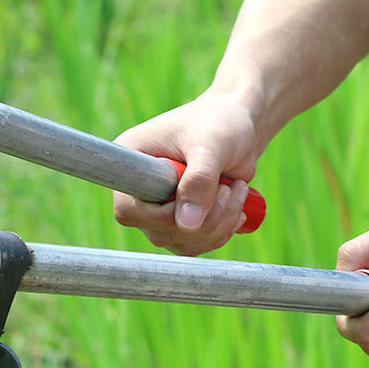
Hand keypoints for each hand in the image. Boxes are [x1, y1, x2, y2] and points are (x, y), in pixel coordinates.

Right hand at [113, 91, 262, 255]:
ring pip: (180, 242)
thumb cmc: (221, 123)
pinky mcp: (181, 218)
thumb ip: (199, 181)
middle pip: (158, 231)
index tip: (200, 187)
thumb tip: (187, 226)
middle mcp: (140, 189)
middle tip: (229, 189)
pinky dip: (220, 231)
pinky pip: (194, 244)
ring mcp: (160, 207)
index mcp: (131, 161)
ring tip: (236, 191)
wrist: (241, 128)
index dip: (163, 213)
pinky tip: (236, 206)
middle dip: (204, 219)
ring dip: (217, 226)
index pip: (128, 208)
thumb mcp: (211, 145)